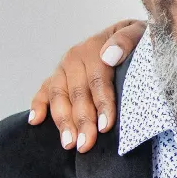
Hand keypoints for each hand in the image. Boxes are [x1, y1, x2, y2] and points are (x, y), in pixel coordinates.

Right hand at [27, 19, 145, 151]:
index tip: (106, 126)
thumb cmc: (138, 40)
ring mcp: (64, 68)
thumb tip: (109, 56)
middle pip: (77, 93)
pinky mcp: (57, 76)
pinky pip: (44, 91)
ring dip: (62, 121)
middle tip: (86, 144)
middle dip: (82, 121)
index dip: (102, 104)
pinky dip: (37, 105)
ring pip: (59, 96)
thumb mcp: (140, 32)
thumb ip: (127, 40)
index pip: (98, 80)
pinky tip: (35, 121)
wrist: (130, 34)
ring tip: (69, 144)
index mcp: (96, 47)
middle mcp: (76, 58)